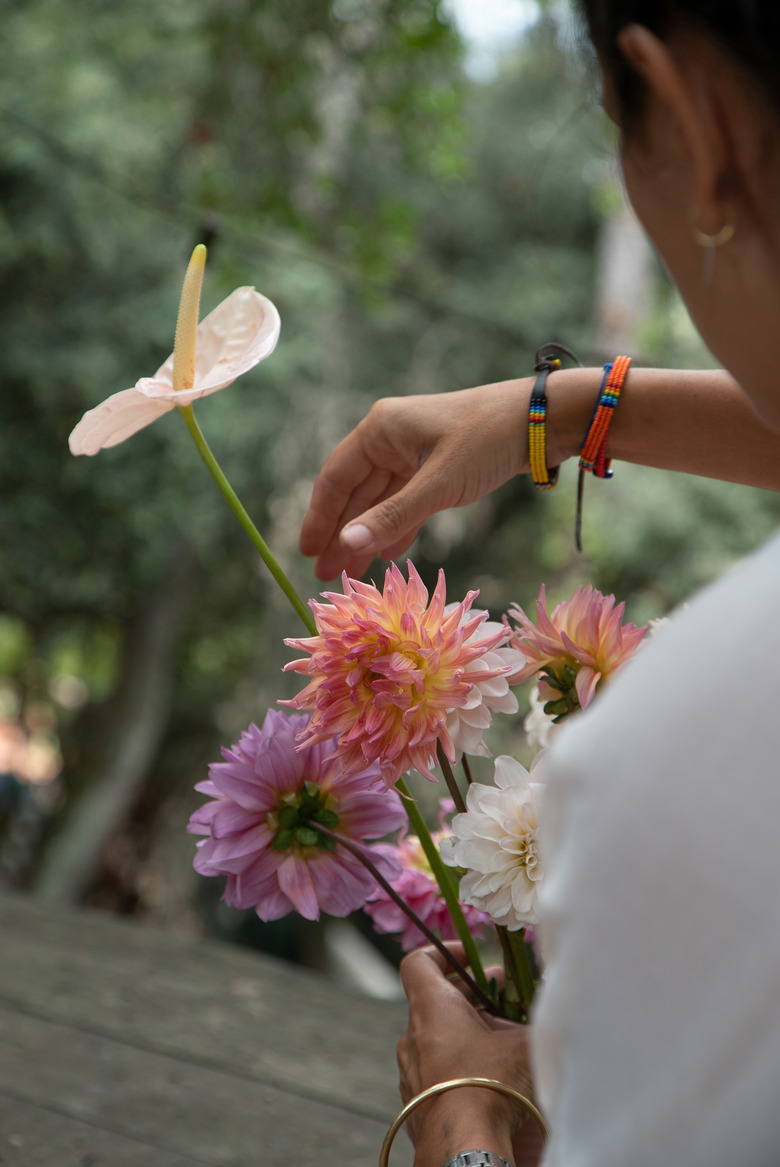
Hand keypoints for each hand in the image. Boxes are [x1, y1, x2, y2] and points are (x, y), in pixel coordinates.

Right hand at [299, 381, 530, 579]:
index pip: (335, 478)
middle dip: (342, 534)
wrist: (542, 422)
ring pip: (380, 501)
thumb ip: (392, 516)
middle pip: (355, 493)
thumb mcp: (438, 484)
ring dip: (367, 536)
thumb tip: (346, 545)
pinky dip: (396, 527)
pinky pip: (406, 502)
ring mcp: (413, 453)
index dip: (320, 517)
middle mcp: (390, 438)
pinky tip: (385, 555)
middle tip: (326, 576)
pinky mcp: (436, 466)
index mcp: (380, 429)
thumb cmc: (487, 441)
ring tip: (350, 574)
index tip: (308, 552)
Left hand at [397, 945, 542, 1166]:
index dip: (443, 953)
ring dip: (463, 1034)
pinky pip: (435, 1074)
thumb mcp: (524, 1044)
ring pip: (435, 1040)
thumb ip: (533, 1022)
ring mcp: (411, 1073)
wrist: (464, 1145)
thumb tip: (554, 1013)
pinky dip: (456, 1068)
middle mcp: (413, 1037)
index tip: (472, 958)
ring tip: (499, 1043)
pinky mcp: (415, 1105)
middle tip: (502, 999)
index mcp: (431, 1008)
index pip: (419, 962)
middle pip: (434, 1002)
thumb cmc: (490, 1085)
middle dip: (469, 997)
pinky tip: (485, 1079)